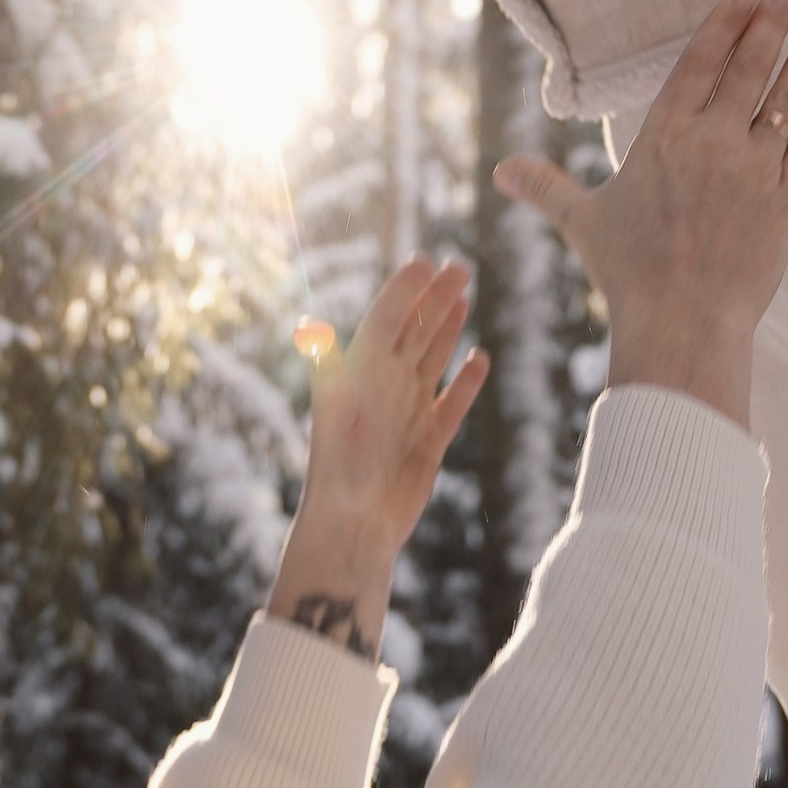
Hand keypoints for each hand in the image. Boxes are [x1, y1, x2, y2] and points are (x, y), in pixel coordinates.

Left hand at [268, 258, 488, 659]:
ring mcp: (408, 414)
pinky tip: (478, 359)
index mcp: (361, 374)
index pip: (386, 319)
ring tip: (464, 295)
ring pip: (432, 359)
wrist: (353, 526)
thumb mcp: (334, 412)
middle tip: (458, 265)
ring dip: (447, 327)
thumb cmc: (338, 472)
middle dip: (434, 298)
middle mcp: (384, 388)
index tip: (424, 260)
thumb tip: (309, 325)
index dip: (404, 290)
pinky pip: (450, 404)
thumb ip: (329, 367)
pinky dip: (465, 382)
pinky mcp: (428, 442)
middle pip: (414, 331)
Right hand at [493, 0, 787, 431]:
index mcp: (663, 136)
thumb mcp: (581, 221)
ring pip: (786, 100)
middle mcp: (713, 141)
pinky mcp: (785, 200)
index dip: (722, 26)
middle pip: (747, 70)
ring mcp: (754, 168)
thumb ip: (546, 187)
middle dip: (768, 29)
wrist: (682, 321)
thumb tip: (501, 171)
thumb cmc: (628, 272)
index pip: (698, 64)